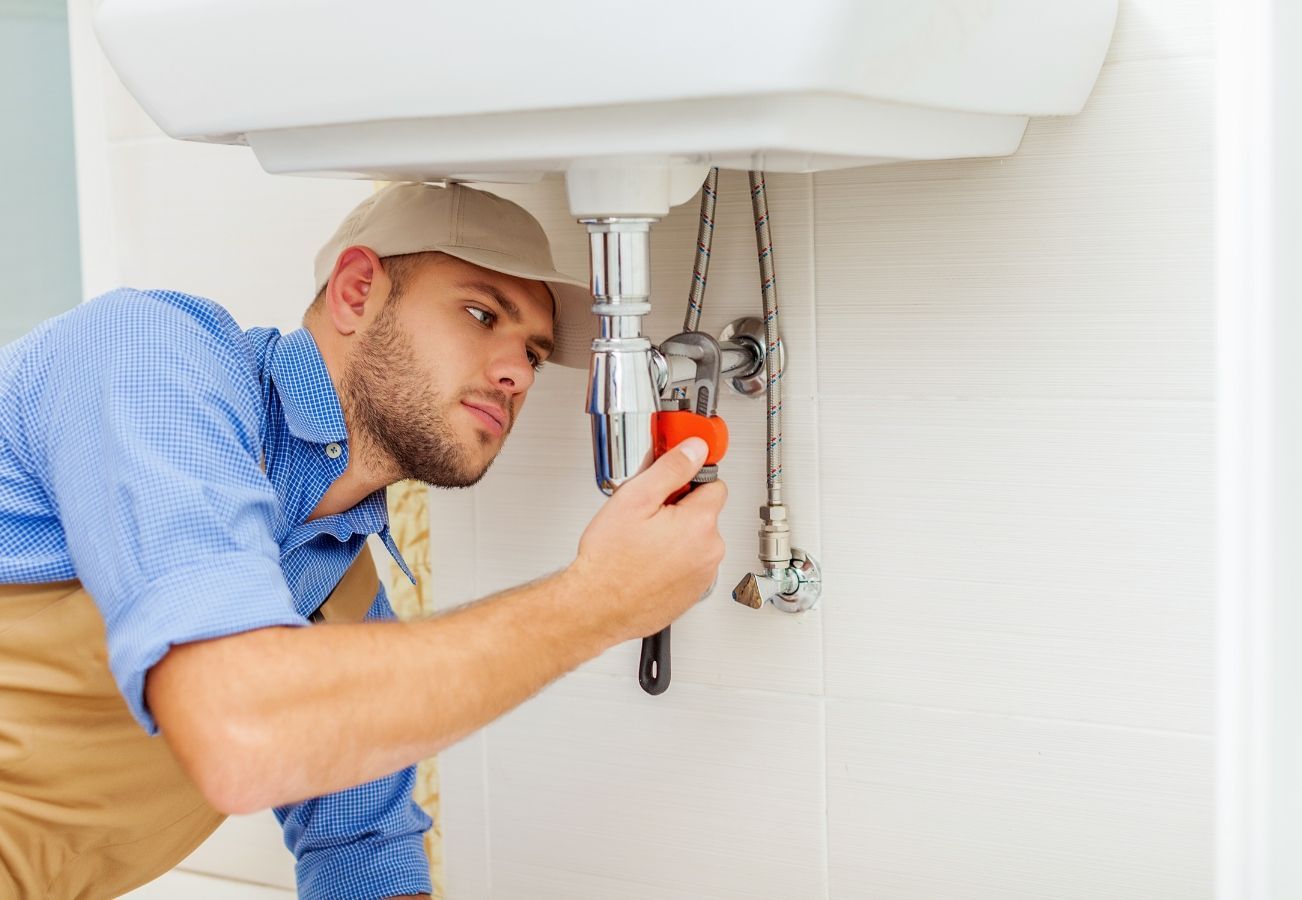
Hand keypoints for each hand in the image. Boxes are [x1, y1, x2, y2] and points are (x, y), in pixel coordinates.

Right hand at [570, 437, 726, 643]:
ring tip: (643, 545)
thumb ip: (672, 468)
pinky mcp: (693, 594)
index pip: (715, 484)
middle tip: (647, 519)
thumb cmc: (609, 561)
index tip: (672, 485)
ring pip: (697, 541)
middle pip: (705, 514)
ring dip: (678, 538)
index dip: (689, 481)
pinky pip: (690, 566)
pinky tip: (648, 564)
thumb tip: (695, 449)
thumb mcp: (635, 498)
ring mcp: (703, 575)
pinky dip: (674, 563)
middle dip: (681, 511)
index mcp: (699, 523)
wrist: (596, 607)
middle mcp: (710, 551)